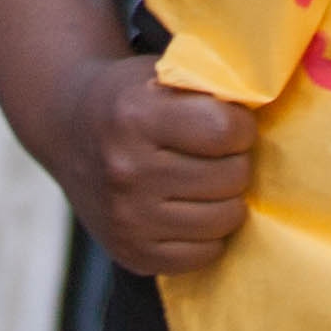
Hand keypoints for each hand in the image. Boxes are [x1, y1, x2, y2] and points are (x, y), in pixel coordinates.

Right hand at [67, 52, 255, 278]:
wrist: (67, 131)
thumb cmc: (130, 98)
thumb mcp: (159, 74)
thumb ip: (206, 89)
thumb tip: (263, 109)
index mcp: (135, 117)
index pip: (224, 130)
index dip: (241, 126)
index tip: (232, 123)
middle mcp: (127, 171)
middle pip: (230, 177)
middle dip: (236, 162)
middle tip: (219, 154)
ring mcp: (127, 219)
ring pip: (223, 219)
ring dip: (227, 198)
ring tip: (209, 180)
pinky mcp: (131, 254)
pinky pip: (203, 255)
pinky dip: (208, 234)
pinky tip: (192, 209)